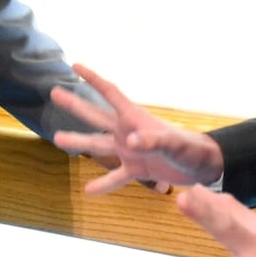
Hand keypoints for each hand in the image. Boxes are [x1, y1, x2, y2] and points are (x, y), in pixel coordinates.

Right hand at [53, 64, 224, 193]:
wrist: (201, 165)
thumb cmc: (189, 148)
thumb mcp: (172, 143)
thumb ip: (152, 141)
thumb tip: (130, 142)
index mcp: (135, 118)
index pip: (110, 93)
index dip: (92, 79)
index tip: (74, 65)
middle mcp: (127, 131)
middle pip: (96, 115)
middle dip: (76, 104)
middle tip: (54, 92)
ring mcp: (129, 151)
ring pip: (99, 145)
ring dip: (79, 141)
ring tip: (58, 137)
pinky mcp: (135, 170)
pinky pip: (115, 177)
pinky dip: (103, 184)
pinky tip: (88, 191)